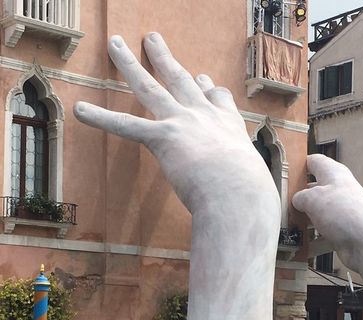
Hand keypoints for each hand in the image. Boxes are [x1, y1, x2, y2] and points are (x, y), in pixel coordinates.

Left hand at [74, 33, 278, 218]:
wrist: (241, 196)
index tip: (203, 80)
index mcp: (228, 127)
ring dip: (129, 64)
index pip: (217, 99)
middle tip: (152, 40)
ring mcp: (183, 123)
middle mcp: (205, 116)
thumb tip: (253, 209)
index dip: (207, 89)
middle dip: (165, 58)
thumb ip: (246, 184)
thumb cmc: (251, 198)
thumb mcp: (254, 182)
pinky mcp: (164, 138)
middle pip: (181, 80)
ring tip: (115, 44)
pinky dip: (100, 118)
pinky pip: (126, 125)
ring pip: (150, 87)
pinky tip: (80, 109)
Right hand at [292, 154, 362, 272]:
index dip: (300, 165)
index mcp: (334, 174)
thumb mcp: (313, 198)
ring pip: (317, 213)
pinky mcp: (342, 232)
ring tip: (285, 225)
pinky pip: (322, 234)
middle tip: (280, 203)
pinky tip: (298, 246)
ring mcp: (341, 212)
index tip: (285, 172)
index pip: (315, 162)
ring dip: (303, 220)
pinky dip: (311, 240)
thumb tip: (297, 200)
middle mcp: (339, 191)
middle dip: (298, 196)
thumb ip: (300, 197)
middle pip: (315, 189)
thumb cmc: (343, 212)